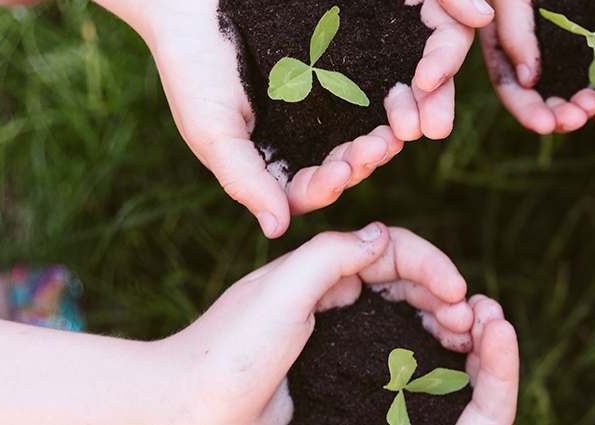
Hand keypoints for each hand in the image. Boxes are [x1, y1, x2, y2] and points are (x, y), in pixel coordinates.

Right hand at [95, 0, 476, 237]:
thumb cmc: (191, 66)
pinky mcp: (342, 71)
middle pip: (343, 165)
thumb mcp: (212, 129)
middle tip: (379, 149)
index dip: (326, 187)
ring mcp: (325, 106)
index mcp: (274, 163)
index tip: (340, 173)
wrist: (192, 3)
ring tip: (393, 131)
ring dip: (381, 137)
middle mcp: (305, 140)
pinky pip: (372, 90)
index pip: (307, 191)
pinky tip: (403, 92)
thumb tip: (276, 231)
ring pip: (362, 132)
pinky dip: (389, 97)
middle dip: (362, 161)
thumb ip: (244, 179)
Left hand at [164, 223, 517, 424]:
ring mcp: (331, 335)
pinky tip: (438, 368)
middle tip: (466, 323)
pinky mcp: (332, 372)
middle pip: (401, 282)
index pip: (388, 249)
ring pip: (399, 317)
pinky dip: (419, 355)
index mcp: (315, 269)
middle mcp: (326, 297)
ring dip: (435, 323)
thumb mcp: (282, 290)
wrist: (188, 412)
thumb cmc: (228, 351)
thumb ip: (330, 256)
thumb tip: (383, 235)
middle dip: (440, 293)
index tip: (456, 292)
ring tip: (460, 341)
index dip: (428, 264)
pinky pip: (386, 355)